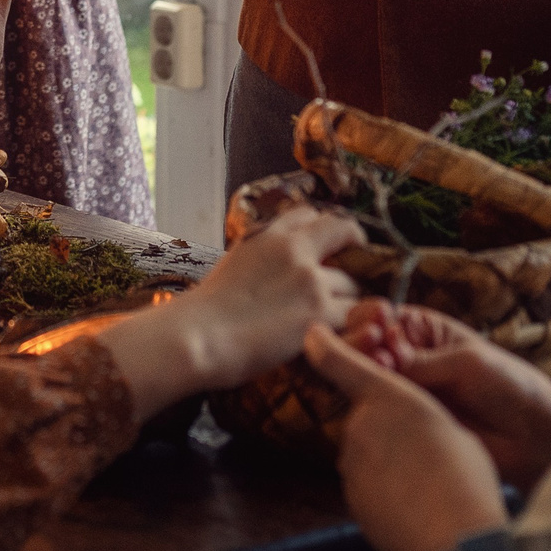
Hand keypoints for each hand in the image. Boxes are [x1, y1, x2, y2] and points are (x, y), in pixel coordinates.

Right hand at [95, 205, 364, 418]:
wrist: (197, 336)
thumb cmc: (204, 310)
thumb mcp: (234, 262)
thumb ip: (263, 255)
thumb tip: (275, 267)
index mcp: (270, 235)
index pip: (314, 215)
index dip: (328, 231)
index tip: (333, 248)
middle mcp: (295, 249)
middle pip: (345, 243)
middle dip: (346, 266)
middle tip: (340, 288)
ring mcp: (311, 280)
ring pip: (354, 285)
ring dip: (348, 301)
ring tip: (334, 320)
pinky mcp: (321, 313)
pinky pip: (353, 316)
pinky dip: (349, 327)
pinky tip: (336, 336)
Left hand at [304, 323, 508, 550]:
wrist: (454, 534)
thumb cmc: (464, 475)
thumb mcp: (452, 427)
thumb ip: (421, 419)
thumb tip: (416, 431)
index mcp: (387, 397)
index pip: (344, 364)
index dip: (326, 347)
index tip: (312, 335)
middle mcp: (360, 426)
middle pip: (364, 421)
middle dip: (386, 432)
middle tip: (425, 453)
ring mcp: (352, 466)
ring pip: (365, 457)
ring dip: (386, 465)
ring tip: (425, 484)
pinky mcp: (352, 501)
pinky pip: (366, 489)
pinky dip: (385, 494)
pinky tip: (414, 506)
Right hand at [341, 301, 550, 487]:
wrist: (536, 437)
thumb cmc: (510, 386)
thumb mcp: (465, 362)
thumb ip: (420, 361)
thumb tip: (377, 359)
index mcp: (421, 330)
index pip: (377, 317)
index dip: (368, 320)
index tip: (376, 331)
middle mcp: (406, 357)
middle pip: (362, 346)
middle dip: (358, 345)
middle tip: (376, 354)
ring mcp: (404, 390)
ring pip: (363, 379)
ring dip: (362, 375)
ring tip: (382, 379)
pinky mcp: (404, 423)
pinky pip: (375, 411)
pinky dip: (368, 406)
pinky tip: (377, 405)